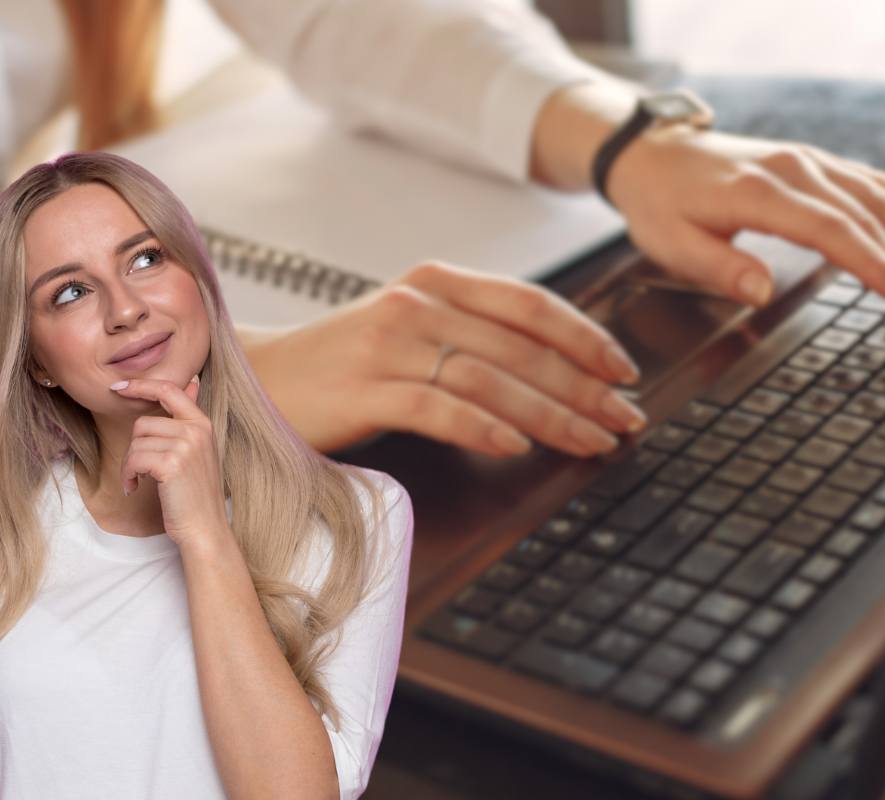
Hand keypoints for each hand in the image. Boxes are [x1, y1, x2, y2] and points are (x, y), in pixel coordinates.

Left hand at [109, 373, 229, 549]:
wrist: (204, 527)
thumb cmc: (195, 493)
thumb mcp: (198, 450)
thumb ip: (189, 419)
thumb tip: (192, 383)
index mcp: (202, 423)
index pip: (169, 389)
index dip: (141, 386)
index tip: (119, 387)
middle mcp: (196, 430)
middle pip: (144, 423)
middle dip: (135, 448)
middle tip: (140, 469)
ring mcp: (186, 446)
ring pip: (136, 442)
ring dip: (130, 465)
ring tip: (139, 480)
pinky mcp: (171, 463)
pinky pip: (134, 459)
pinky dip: (128, 475)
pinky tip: (135, 488)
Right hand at [245, 262, 649, 458]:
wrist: (257, 379)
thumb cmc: (345, 363)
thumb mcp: (410, 329)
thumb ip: (472, 333)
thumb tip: (555, 366)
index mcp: (435, 282)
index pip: (529, 303)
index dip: (585, 337)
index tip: (625, 371)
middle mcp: (416, 303)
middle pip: (521, 346)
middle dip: (585, 387)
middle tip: (626, 419)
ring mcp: (389, 344)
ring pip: (491, 378)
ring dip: (551, 414)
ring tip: (592, 441)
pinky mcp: (365, 389)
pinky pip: (438, 408)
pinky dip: (484, 428)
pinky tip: (516, 447)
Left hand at [608, 126, 884, 327]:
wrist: (651, 154)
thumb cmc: (659, 203)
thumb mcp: (670, 244)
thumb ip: (718, 267)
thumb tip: (761, 290)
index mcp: (762, 193)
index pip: (836, 232)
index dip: (878, 268)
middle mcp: (795, 170)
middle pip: (870, 217)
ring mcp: (807, 162)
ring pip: (880, 197)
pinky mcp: (811, 163)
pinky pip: (870, 183)